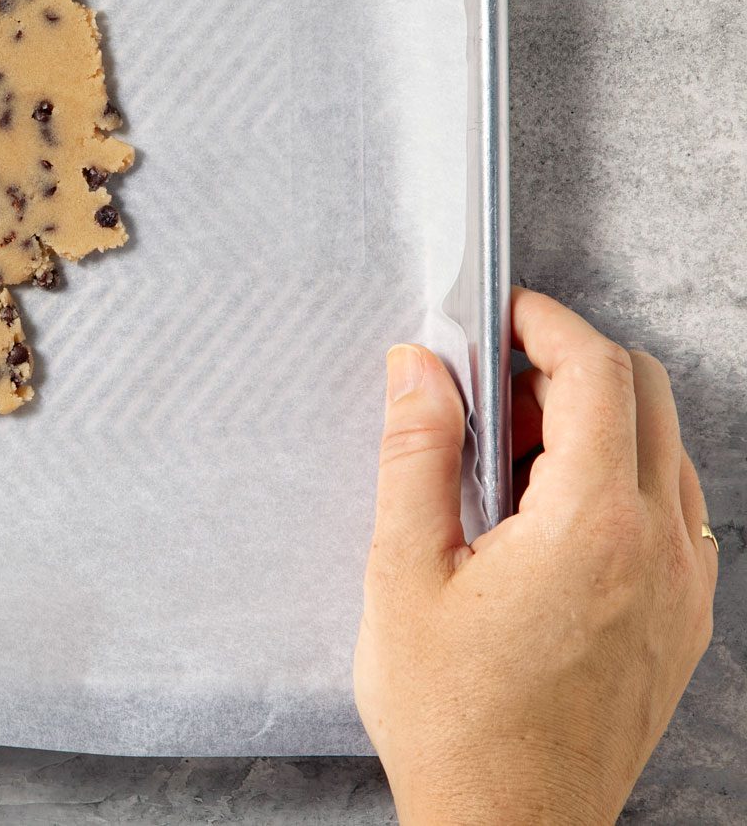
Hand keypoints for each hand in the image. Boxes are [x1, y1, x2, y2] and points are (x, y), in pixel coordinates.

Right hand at [355, 289, 716, 824]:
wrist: (509, 825)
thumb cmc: (452, 716)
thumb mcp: (402, 571)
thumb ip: (417, 452)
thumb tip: (421, 365)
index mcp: (593, 527)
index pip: (598, 374)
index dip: (545, 323)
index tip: (498, 313)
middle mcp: (661, 548)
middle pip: (645, 397)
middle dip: (566, 366)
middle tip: (485, 391)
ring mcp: (685, 587)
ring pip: (663, 451)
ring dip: (592, 425)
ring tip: (503, 467)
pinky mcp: (684, 621)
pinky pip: (671, 511)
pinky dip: (616, 481)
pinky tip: (544, 522)